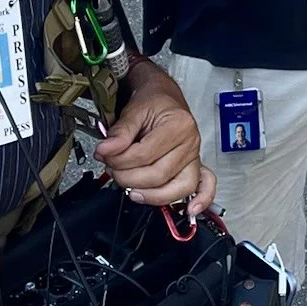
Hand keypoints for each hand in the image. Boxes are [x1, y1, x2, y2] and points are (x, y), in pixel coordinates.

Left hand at [96, 70, 212, 211]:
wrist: (164, 96)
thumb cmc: (153, 101)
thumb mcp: (134, 109)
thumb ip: (120, 132)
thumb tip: (105, 151)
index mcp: (179, 125)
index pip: (145, 154)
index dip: (119, 159)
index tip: (104, 154)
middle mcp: (191, 143)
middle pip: (158, 175)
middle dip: (128, 177)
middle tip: (112, 168)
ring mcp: (194, 157)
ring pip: (175, 188)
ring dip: (148, 194)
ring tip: (129, 187)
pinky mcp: (193, 167)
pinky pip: (203, 186)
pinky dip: (200, 200)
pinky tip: (190, 210)